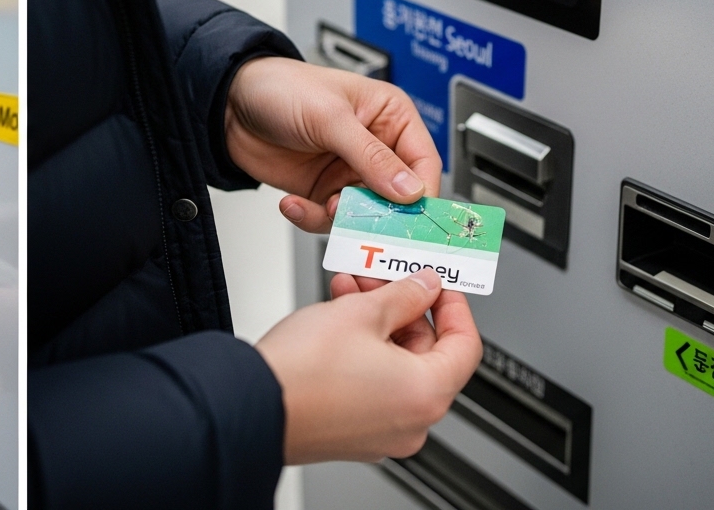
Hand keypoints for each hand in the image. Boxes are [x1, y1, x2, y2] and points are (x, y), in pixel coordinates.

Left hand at [225, 57, 440, 232]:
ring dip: (340, 218)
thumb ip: (371, 156)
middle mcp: (374, 147)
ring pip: (363, 214)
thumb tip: (409, 189)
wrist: (228, 103)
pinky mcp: (321, 189)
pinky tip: (293, 203)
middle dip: (377, 212)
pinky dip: (311, 218)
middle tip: (356, 218)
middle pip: (396, 197)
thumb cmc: (281, 87)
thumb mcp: (331, 118)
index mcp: (390, 117)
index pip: (424, 163)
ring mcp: (347, 171)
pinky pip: (328, 218)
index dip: (421, 193)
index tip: (411, 217)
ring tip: (320, 205)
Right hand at [255, 268, 481, 463]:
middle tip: (381, 278)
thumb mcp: (360, 312)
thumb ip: (404, 295)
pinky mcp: (352, 434)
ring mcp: (381, 433)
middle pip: (427, 356)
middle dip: (403, 310)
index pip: (465, 346)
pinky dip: (362, 353)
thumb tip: (425, 286)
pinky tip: (337, 323)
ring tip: (349, 292)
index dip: (454, 306)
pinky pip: (372, 386)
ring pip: (395, 368)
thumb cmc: (302, 371)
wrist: (248, 405)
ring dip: (377, 326)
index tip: (439, 284)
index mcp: (426, 395)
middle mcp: (411, 422)